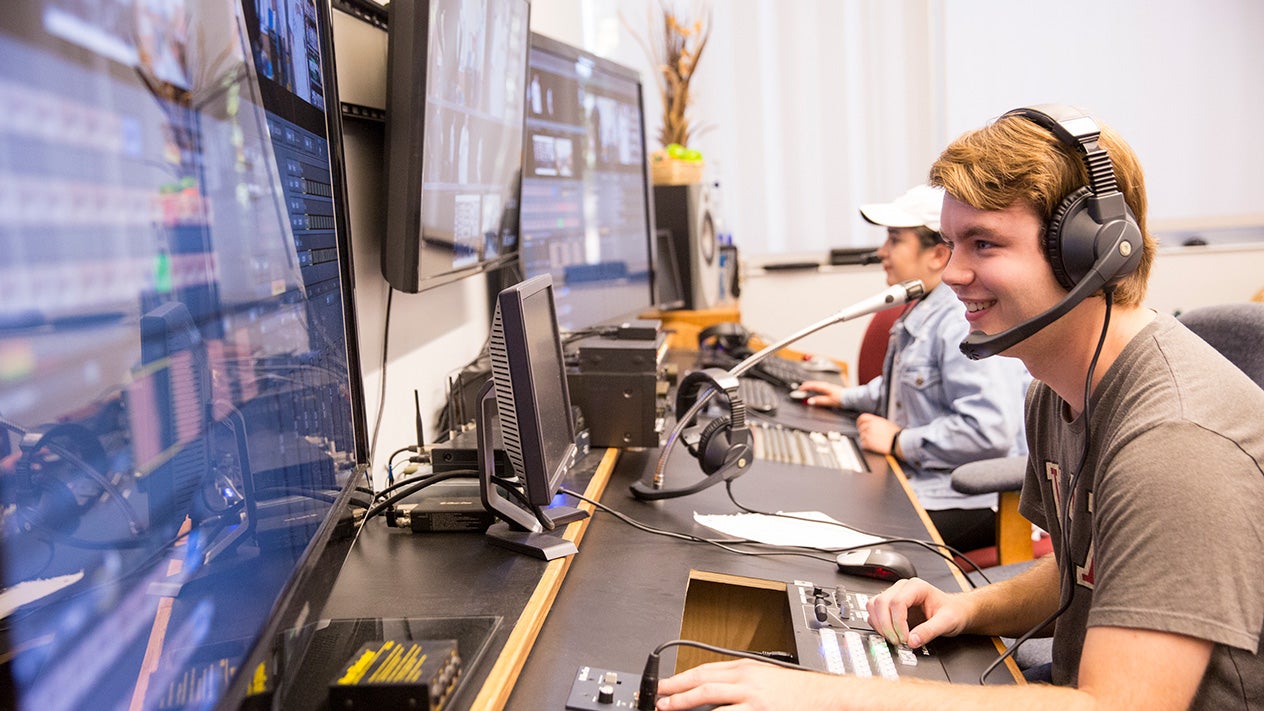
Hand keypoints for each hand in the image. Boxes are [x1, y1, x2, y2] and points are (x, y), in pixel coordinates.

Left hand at [655, 659, 841, 709]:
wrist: (824, 697)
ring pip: (710, 694)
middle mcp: (746, 678)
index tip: (664, 684)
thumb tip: (710, 690)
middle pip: (701, 679)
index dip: (680, 677)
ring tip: (668, 707)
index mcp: (745, 668)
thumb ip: (738, 683)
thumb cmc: (796, 692)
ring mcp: (752, 695)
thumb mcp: (763, 679)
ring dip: (685, 701)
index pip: (704, 669)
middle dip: (675, 687)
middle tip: (657, 695)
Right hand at [797, 380, 842, 407]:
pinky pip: (820, 385)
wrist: (850, 397)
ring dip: (811, 385)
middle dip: (807, 385)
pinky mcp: (831, 388)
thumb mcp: (829, 401)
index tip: (800, 389)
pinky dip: (816, 386)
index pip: (813, 386)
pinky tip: (816, 389)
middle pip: (814, 383)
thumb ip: (819, 401)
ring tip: (806, 387)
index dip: (806, 387)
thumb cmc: (841, 399)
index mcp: (825, 387)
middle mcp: (826, 385)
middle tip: (801, 388)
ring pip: (817, 384)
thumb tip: (810, 401)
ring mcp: (829, 386)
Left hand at [855, 413, 899, 454]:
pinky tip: (873, 446)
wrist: (898, 442)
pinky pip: (863, 444)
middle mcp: (870, 426)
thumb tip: (871, 423)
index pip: (862, 417)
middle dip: (864, 432)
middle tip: (869, 436)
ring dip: (866, 439)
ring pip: (861, 436)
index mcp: (875, 420)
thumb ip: (876, 422)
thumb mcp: (886, 423)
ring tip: (874, 441)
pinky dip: (866, 445)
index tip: (859, 424)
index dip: (859, 421)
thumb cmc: (895, 434)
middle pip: (861, 427)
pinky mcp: (868, 443)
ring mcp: (868, 434)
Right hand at [865, 577, 969, 648]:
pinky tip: (889, 633)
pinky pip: (874, 611)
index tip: (905, 638)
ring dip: (879, 625)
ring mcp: (894, 595)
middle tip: (898, 641)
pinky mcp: (889, 605)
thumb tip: (912, 641)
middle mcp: (902, 588)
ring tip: (893, 638)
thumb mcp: (946, 622)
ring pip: (874, 605)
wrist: (955, 612)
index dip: (898, 623)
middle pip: (881, 603)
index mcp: (916, 587)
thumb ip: (929, 631)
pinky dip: (877, 624)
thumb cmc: (952, 612)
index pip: (897, 602)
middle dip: (886, 626)